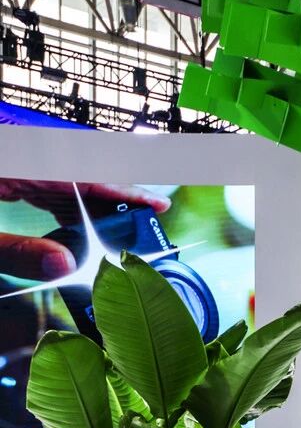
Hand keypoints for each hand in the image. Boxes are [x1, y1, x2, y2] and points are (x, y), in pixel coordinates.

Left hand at [0, 180, 169, 279]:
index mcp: (16, 163)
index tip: (158, 205)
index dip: (125, 190)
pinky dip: (66, 209)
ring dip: (90, 211)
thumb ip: (16, 252)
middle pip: (81, 178)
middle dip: (112, 206)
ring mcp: (15, 167)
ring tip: (113, 240)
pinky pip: (47, 187)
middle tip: (139, 236)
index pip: (83, 174)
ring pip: (66, 183)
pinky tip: (76, 232)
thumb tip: (64, 267)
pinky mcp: (9, 176)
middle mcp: (21, 160)